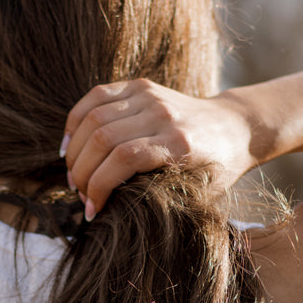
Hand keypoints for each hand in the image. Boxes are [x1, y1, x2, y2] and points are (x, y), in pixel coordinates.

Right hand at [61, 79, 252, 217]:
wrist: (233, 127)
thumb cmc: (214, 170)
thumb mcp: (195, 194)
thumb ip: (158, 200)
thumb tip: (111, 216)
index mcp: (179, 144)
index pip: (123, 159)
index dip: (98, 187)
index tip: (92, 211)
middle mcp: (163, 115)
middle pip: (103, 138)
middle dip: (82, 173)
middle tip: (80, 196)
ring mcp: (150, 96)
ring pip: (93, 117)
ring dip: (75, 152)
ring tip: (73, 177)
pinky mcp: (140, 86)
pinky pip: (95, 98)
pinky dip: (75, 122)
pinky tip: (69, 147)